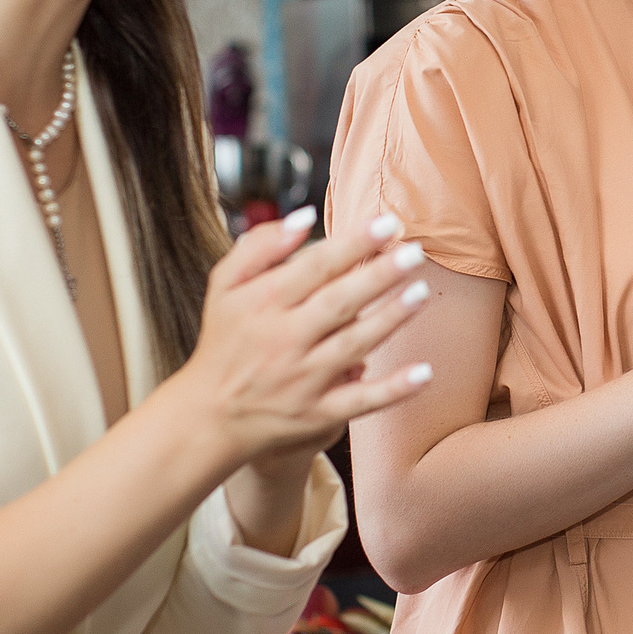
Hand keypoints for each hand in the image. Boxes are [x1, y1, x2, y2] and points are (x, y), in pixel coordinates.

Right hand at [179, 208, 435, 464]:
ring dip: (390, 320)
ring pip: (353, 345)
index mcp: (262, 303)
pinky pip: (360, 401)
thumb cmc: (224, 340)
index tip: (388, 223)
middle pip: (338, 302)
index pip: (315, 266)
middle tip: (415, 252)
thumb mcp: (223, 286)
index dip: (353, 244)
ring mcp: (302, 379)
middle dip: (379, 276)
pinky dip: (392, 389)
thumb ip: (259, 246)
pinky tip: (424, 373)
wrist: (208, 416)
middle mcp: (283, 340)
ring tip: (422, 292)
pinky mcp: (316, 414)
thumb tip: (305, 217)